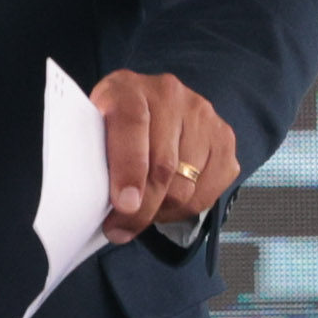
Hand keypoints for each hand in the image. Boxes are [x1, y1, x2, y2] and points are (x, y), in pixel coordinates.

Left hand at [91, 70, 236, 243]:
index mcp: (128, 89)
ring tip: (144, 211)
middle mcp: (169, 95)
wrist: (146, 104)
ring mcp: (202, 115)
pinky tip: (167, 204)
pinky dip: (187, 208)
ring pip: (187, 184)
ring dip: (162, 211)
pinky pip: (210, 189)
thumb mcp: (93, 131)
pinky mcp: (223, 137)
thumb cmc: (115, 124)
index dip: (129, 169)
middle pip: (163, 166)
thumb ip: (95, 158)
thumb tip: (98, 206)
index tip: (124, 204)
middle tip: (121, 228)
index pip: (132, 125)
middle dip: (141, 209)